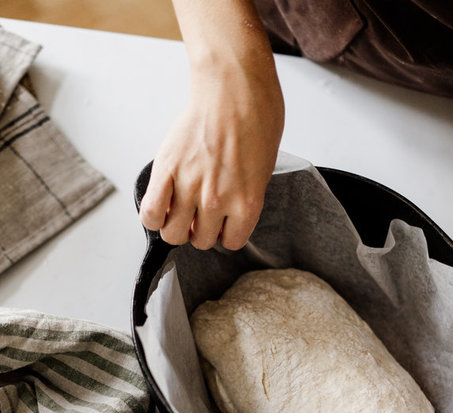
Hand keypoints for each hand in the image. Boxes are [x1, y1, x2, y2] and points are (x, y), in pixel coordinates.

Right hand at [139, 0, 283, 249]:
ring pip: (173, 233)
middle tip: (199, 213)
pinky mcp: (167, 169)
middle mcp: (218, 200)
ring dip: (176, 225)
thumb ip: (242, 200)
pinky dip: (152, 217)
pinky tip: (161, 206)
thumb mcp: (262, 172)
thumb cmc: (255, 121)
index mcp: (247, 203)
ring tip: (181, 208)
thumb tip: (221, 218)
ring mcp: (190, 185)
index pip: (231, 242)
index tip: (222, 222)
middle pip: (199, 241)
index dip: (225, 233)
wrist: (234, 88)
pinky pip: (150, 214)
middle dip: (199, 230)